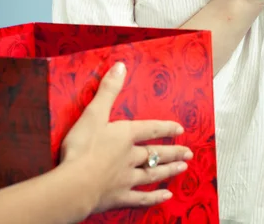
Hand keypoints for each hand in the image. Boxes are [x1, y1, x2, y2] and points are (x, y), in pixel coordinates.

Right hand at [60, 62, 191, 212]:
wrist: (74, 184)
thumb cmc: (82, 148)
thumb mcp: (94, 112)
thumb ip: (108, 89)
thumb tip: (121, 66)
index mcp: (126, 135)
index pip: (151, 128)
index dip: (166, 127)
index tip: (180, 129)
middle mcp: (131, 156)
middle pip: (156, 153)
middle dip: (173, 152)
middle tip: (188, 153)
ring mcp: (126, 179)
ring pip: (153, 174)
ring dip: (168, 170)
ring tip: (182, 168)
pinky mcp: (119, 197)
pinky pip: (141, 198)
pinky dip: (154, 198)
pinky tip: (166, 197)